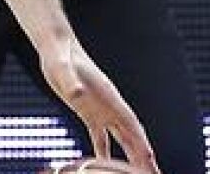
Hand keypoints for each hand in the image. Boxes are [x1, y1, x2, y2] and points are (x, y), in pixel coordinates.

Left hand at [38, 37, 158, 171]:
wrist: (56, 48)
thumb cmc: (60, 55)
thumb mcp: (63, 68)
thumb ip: (71, 81)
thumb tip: (77, 92)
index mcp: (108, 97)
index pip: (130, 123)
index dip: (141, 140)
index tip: (150, 156)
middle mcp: (109, 106)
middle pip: (131, 134)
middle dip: (142, 153)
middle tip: (153, 172)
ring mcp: (100, 110)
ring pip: (119, 137)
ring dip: (129, 154)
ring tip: (139, 171)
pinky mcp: (86, 112)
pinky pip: (99, 135)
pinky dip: (103, 149)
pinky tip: (104, 162)